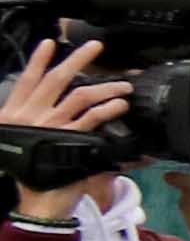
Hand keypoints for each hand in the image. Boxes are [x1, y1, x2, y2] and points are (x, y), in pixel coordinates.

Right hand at [3, 39, 129, 219]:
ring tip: (122, 84)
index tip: (50, 43)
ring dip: (104, 86)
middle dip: (78, 59)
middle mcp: (33, 114)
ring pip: (80, 95)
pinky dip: (108, 108)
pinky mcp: (72, 139)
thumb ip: (30, 117)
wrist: (36, 197)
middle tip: (96, 46)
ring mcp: (53, 125)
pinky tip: (120, 104)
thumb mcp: (18, 138)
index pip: (28, 80)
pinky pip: (93, 118)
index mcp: (16, 112)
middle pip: (57, 79)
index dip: (38, 60)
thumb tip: (45, 102)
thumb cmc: (30, 169)